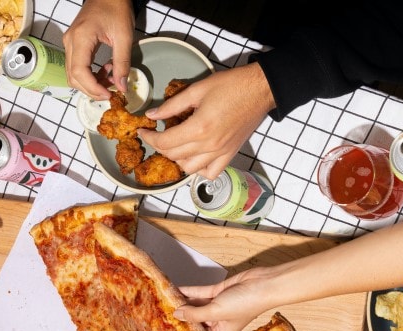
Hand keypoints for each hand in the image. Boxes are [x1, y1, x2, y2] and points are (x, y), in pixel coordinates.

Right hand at [63, 0, 134, 98]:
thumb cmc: (116, 8)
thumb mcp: (124, 36)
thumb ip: (122, 63)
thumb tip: (121, 87)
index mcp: (81, 38)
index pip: (79, 72)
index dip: (93, 88)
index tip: (109, 95)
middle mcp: (70, 42)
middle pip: (73, 77)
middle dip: (92, 89)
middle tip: (111, 92)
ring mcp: (69, 43)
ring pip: (74, 74)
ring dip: (91, 84)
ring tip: (111, 80)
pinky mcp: (73, 45)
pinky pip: (77, 67)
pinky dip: (90, 75)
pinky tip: (106, 71)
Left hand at [138, 62, 274, 179]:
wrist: (260, 90)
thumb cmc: (231, 85)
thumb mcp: (197, 90)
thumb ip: (172, 105)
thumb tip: (152, 115)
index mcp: (198, 128)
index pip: (164, 142)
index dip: (149, 137)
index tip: (143, 130)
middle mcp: (208, 146)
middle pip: (173, 156)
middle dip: (159, 145)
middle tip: (157, 133)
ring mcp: (220, 153)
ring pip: (189, 168)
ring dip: (177, 158)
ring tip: (175, 144)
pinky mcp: (230, 155)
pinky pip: (210, 173)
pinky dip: (199, 170)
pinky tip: (195, 157)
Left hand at [173, 267, 282, 330]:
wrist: (263, 283)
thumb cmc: (246, 303)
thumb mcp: (216, 311)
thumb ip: (195, 314)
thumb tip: (177, 315)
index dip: (185, 330)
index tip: (169, 327)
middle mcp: (219, 320)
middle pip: (196, 318)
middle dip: (182, 314)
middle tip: (163, 311)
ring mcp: (219, 304)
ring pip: (197, 304)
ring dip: (184, 301)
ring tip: (166, 299)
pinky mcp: (220, 291)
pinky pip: (201, 292)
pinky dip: (190, 291)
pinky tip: (177, 289)